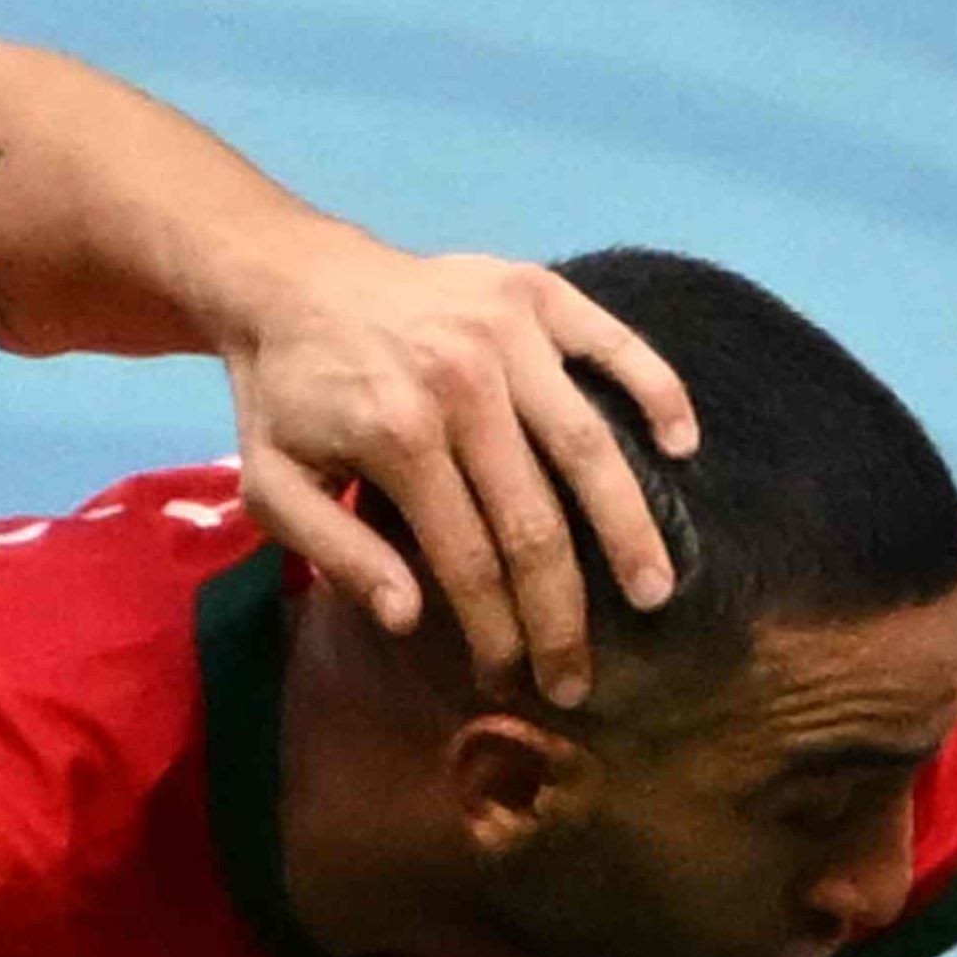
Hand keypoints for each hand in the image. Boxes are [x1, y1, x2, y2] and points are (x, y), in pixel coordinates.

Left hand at [218, 243, 693, 703]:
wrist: (292, 278)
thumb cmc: (285, 393)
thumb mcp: (273, 483)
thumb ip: (335, 552)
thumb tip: (411, 619)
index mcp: (399, 434)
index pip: (469, 559)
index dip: (497, 630)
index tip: (512, 677)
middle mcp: (463, 382)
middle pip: (536, 520)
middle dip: (562, 612)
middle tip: (579, 675)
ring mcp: (508, 332)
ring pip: (589, 444)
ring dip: (628, 526)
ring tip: (655, 590)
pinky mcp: (537, 290)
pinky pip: (615, 344)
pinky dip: (658, 390)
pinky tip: (683, 446)